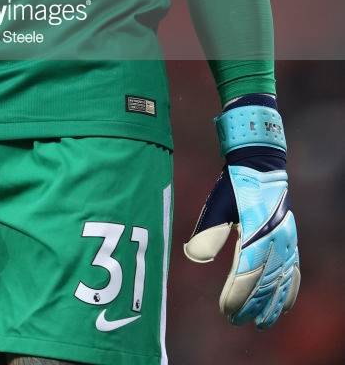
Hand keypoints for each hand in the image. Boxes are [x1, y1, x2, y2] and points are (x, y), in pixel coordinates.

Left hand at [184, 98, 299, 327]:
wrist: (260, 165)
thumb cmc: (235, 185)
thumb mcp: (218, 204)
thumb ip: (208, 232)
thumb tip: (193, 256)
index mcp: (256, 231)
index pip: (247, 272)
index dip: (237, 295)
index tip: (226, 310)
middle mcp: (275, 239)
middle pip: (265, 282)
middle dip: (252, 305)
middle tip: (237, 320)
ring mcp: (286, 241)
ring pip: (281, 281)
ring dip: (272, 304)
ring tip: (261, 322)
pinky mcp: (290, 240)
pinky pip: (294, 271)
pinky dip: (290, 290)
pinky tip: (285, 305)